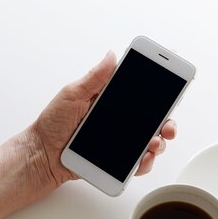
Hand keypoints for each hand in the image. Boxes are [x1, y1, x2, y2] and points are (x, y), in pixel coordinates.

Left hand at [30, 51, 177, 187]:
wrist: (42, 154)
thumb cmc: (52, 123)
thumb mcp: (72, 94)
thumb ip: (94, 77)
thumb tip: (111, 55)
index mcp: (112, 100)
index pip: (142, 92)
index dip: (161, 87)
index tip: (175, 80)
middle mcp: (121, 120)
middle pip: (154, 119)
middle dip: (168, 121)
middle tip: (168, 125)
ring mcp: (121, 141)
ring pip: (151, 141)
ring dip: (159, 142)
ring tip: (154, 143)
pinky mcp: (117, 161)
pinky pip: (138, 163)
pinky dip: (145, 162)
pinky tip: (144, 158)